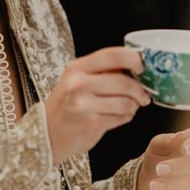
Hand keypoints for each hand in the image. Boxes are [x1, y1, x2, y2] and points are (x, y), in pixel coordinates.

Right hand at [44, 47, 150, 164]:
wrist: (46, 134)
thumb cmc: (66, 106)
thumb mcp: (76, 80)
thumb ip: (101, 72)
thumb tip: (134, 67)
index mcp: (77, 68)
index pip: (112, 55)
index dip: (133, 59)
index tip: (142, 66)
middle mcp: (78, 83)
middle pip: (123, 81)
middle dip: (140, 90)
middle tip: (143, 95)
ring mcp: (84, 104)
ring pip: (126, 102)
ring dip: (134, 106)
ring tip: (129, 107)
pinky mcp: (91, 123)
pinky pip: (121, 117)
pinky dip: (126, 117)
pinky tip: (119, 116)